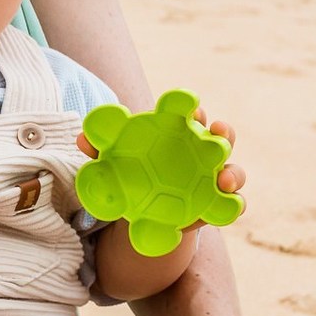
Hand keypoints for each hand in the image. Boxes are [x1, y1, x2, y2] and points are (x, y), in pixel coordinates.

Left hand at [76, 108, 246, 235]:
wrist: (142, 208)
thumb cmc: (132, 173)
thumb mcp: (113, 162)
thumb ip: (100, 149)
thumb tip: (81, 138)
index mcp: (178, 133)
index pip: (190, 113)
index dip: (193, 107)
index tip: (192, 107)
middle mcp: (201, 151)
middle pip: (221, 135)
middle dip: (223, 131)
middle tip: (216, 131)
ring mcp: (212, 178)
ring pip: (233, 169)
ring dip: (232, 172)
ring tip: (223, 179)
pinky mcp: (216, 205)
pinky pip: (233, 204)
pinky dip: (234, 205)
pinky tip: (224, 207)